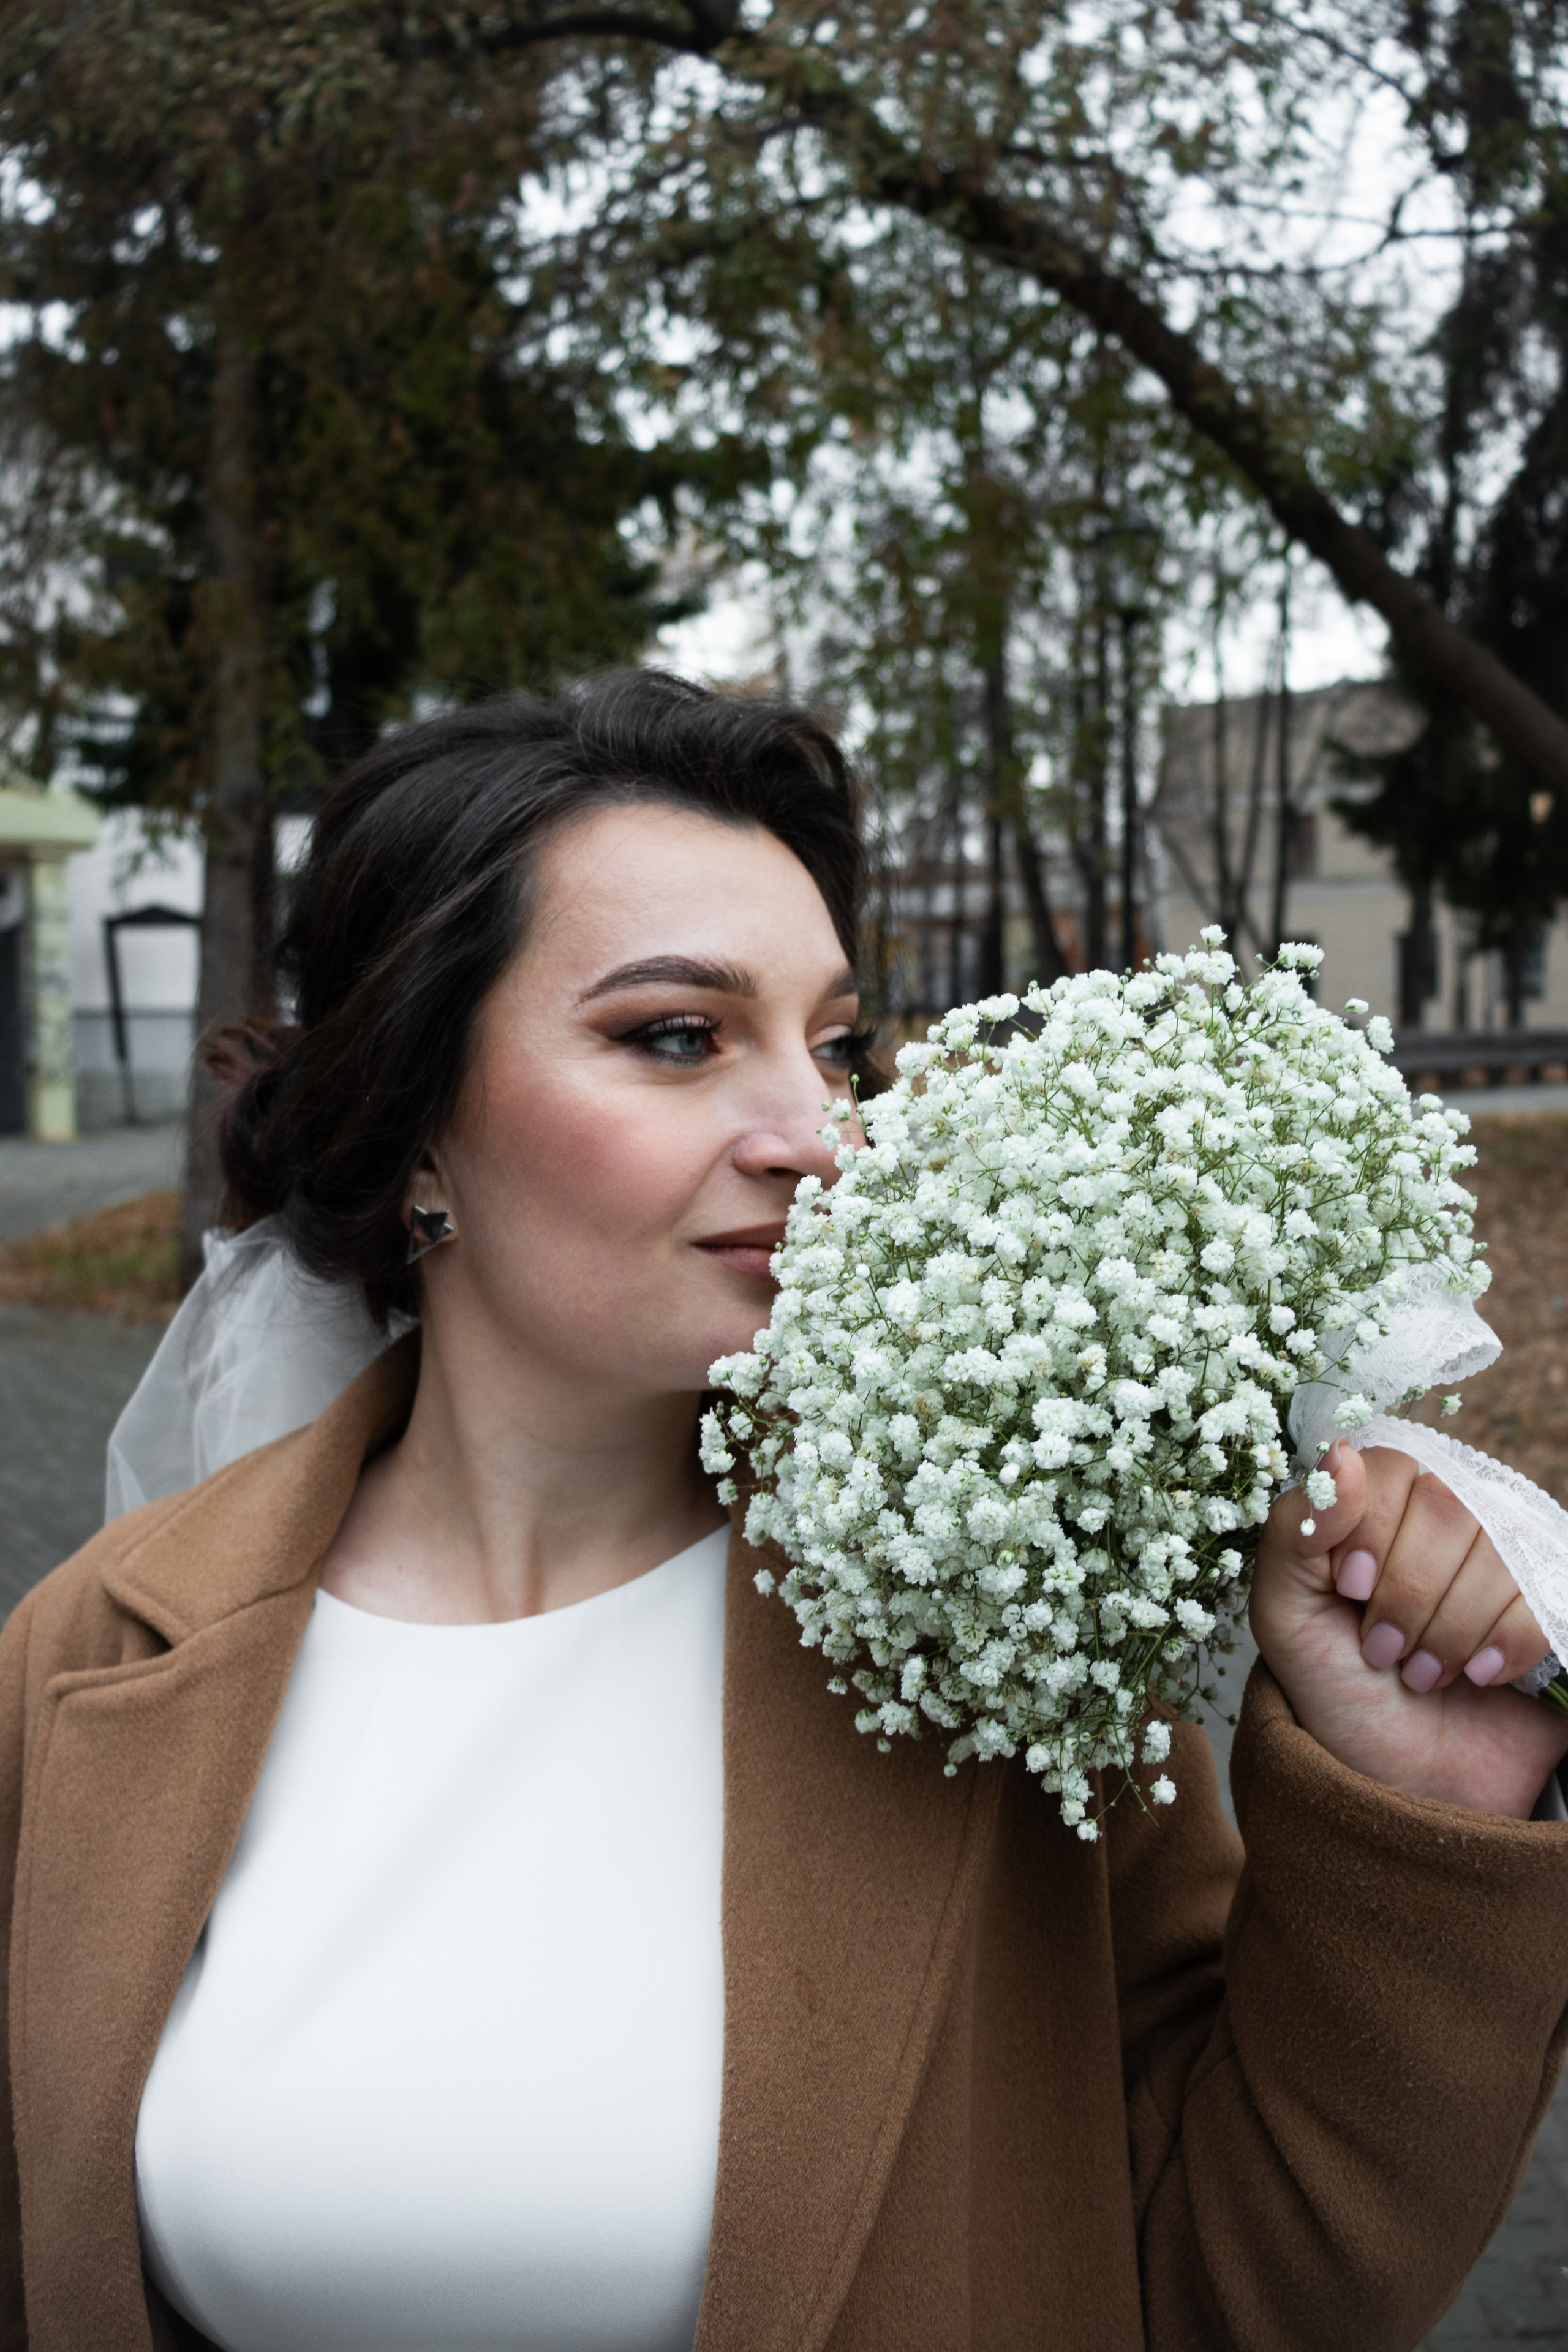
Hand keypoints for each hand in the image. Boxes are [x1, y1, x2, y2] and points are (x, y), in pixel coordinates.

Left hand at [1250, 1443, 1567, 1817]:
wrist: (1404, 1780)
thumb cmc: (1338, 1691)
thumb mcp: (1285, 1616)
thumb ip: (1295, 1530)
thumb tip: (1340, 1455)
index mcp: (1378, 1505)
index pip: (1390, 1469)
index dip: (1371, 1532)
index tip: (1350, 1592)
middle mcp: (1446, 1516)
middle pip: (1449, 1506)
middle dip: (1407, 1595)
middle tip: (1383, 1651)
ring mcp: (1505, 1557)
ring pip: (1498, 1551)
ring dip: (1449, 1630)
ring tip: (1421, 1672)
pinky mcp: (1549, 1602)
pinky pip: (1542, 1597)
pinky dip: (1501, 1647)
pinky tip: (1478, 1676)